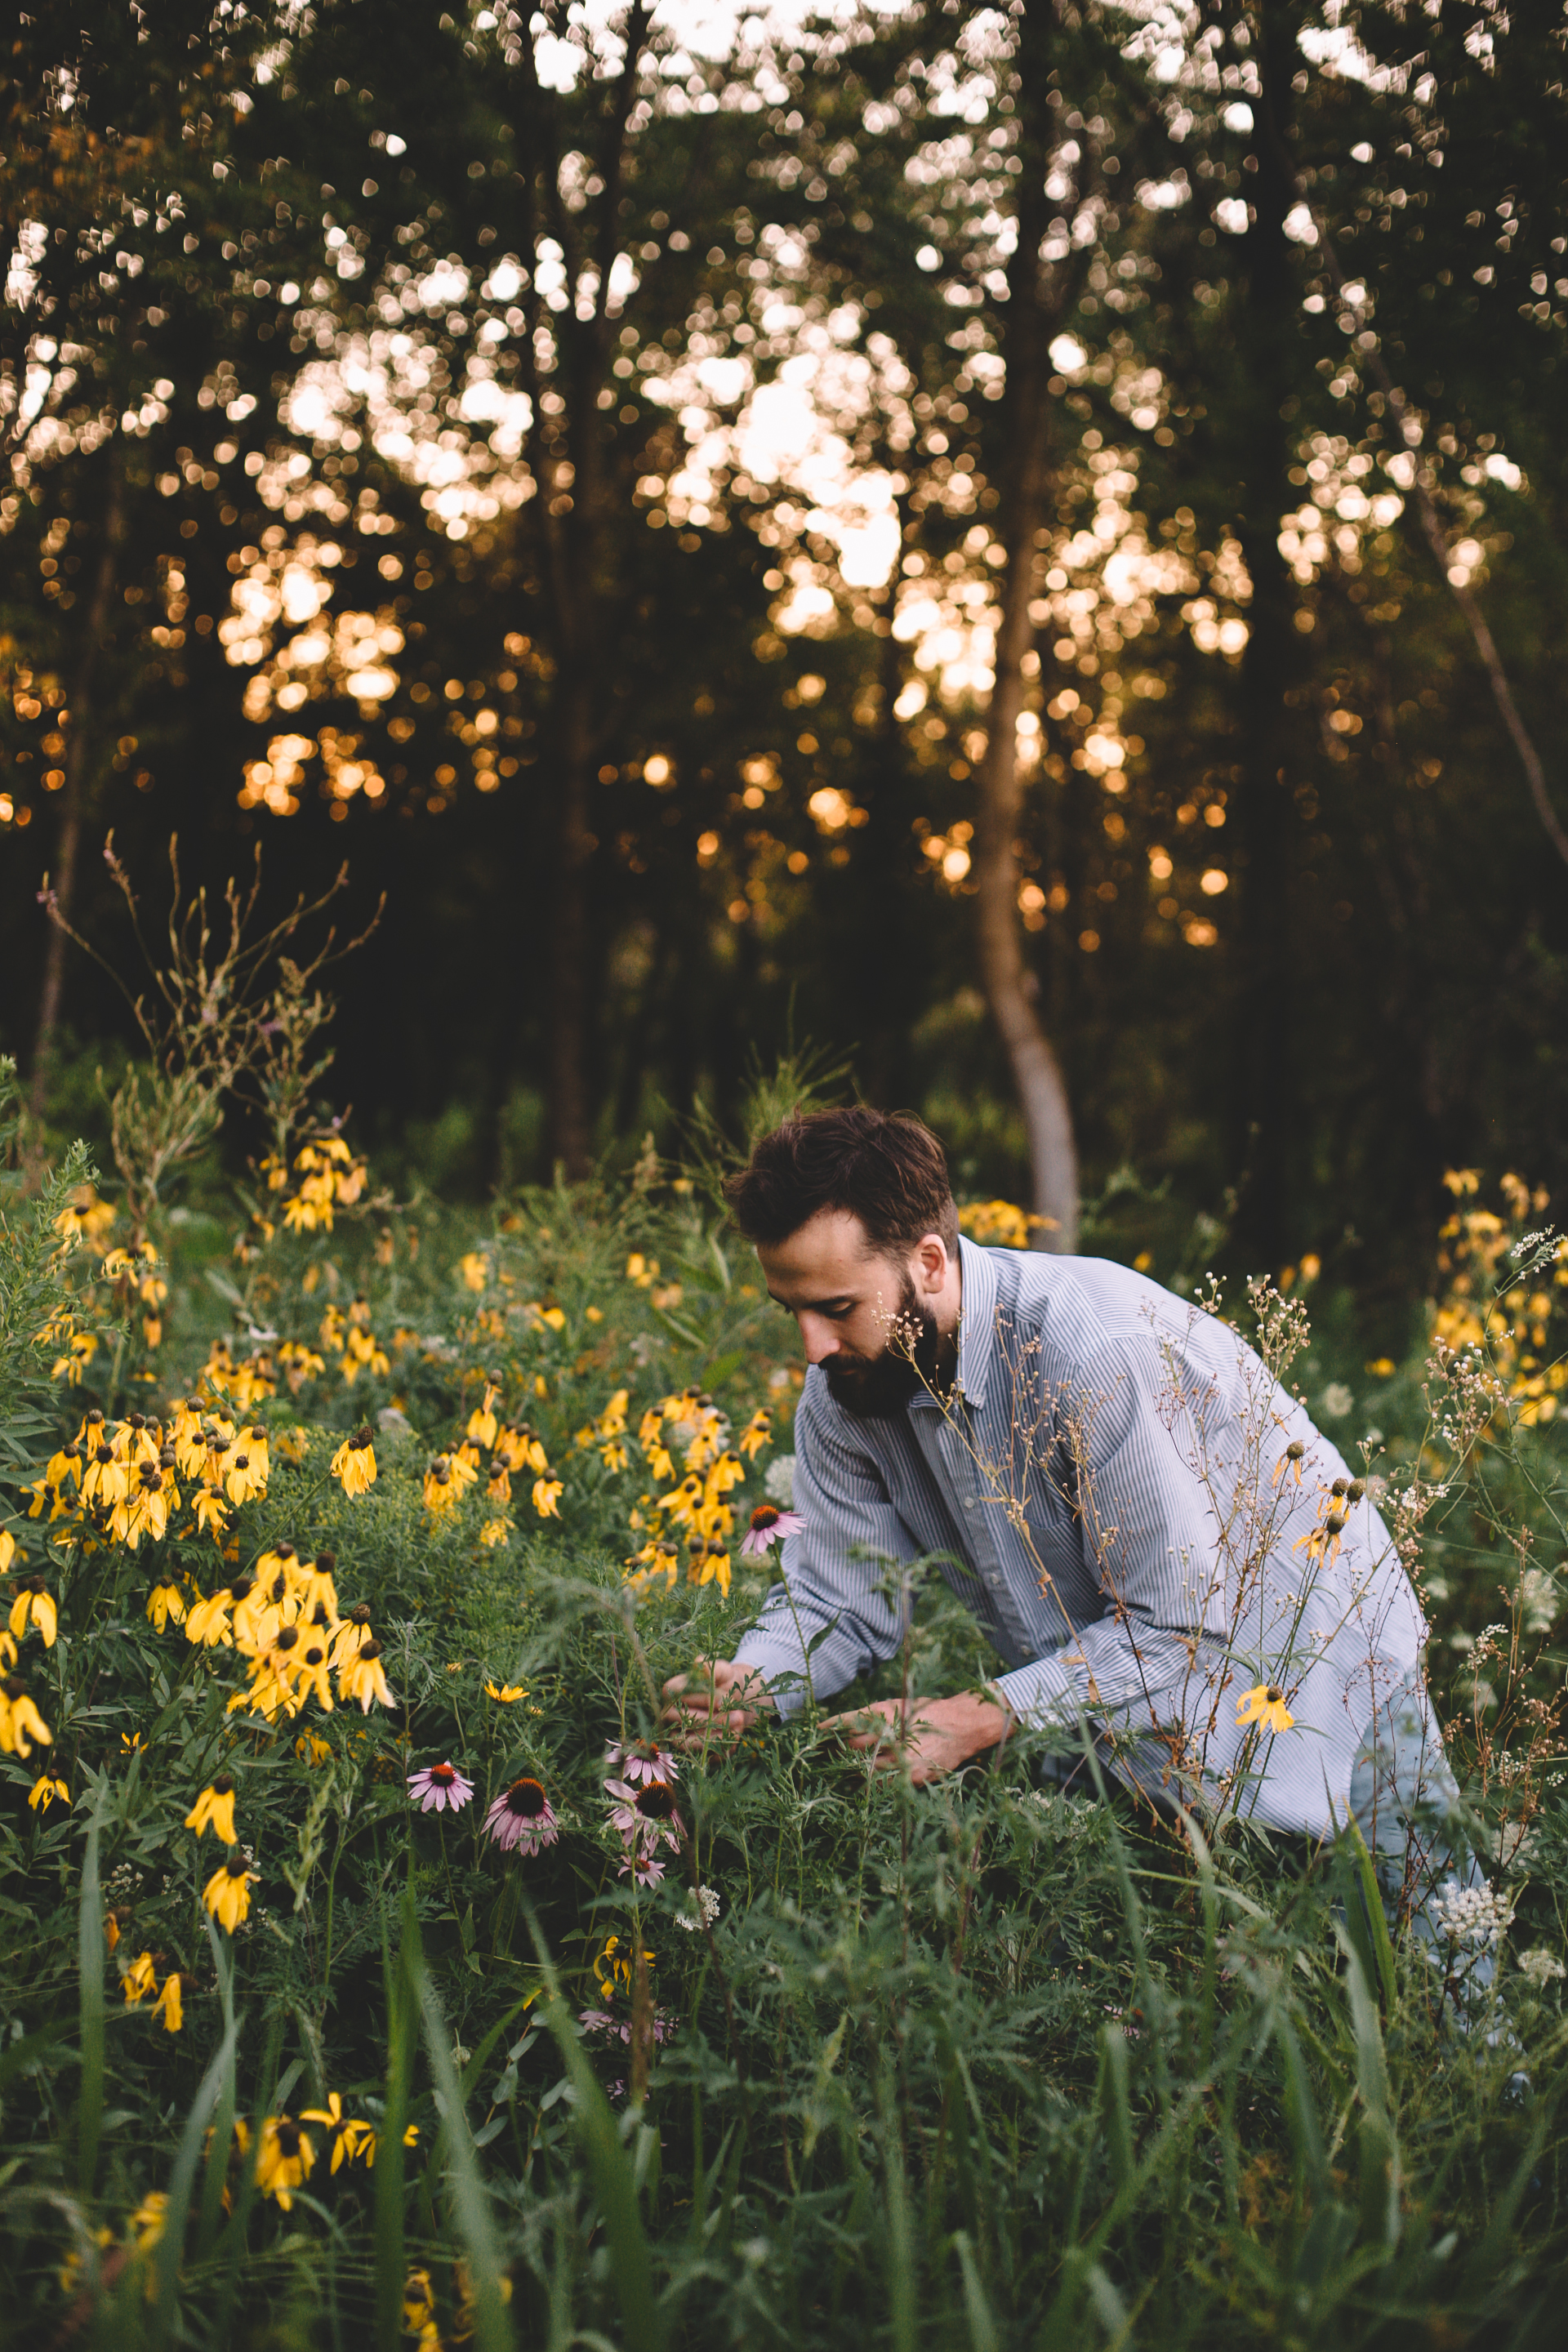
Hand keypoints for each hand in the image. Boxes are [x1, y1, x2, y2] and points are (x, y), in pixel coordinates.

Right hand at [661, 1654, 775, 1750]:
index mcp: (671, 1692)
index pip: (672, 1694)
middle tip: (738, 1715)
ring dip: (716, 1736)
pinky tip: (737, 1735)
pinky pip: (702, 1756)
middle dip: (711, 1720)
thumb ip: (713, 1668)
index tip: (722, 1699)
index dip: (698, 1698)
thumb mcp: (725, 1672)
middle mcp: (669, 1715)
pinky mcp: (693, 1752)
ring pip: (687, 1743)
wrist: (740, 1703)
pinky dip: (722, 1747)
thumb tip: (699, 1664)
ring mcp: (678, 1735)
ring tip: (739, 1724)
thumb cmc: (727, 1683)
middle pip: (681, 1720)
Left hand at [821, 1690, 1011, 1785]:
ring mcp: (903, 1759)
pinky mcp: (911, 1776)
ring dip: (850, 1770)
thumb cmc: (925, 1713)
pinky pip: (882, 1785)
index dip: (829, 1729)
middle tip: (822, 1755)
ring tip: (838, 1772)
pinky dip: (870, 1784)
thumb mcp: (897, 1705)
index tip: (817, 1733)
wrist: (961, 1726)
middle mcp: (893, 1735)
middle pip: (851, 1748)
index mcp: (887, 1713)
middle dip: (835, 1752)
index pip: (848, 1722)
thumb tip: (839, 1725)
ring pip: (864, 1770)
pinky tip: (862, 1782)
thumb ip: (870, 1716)